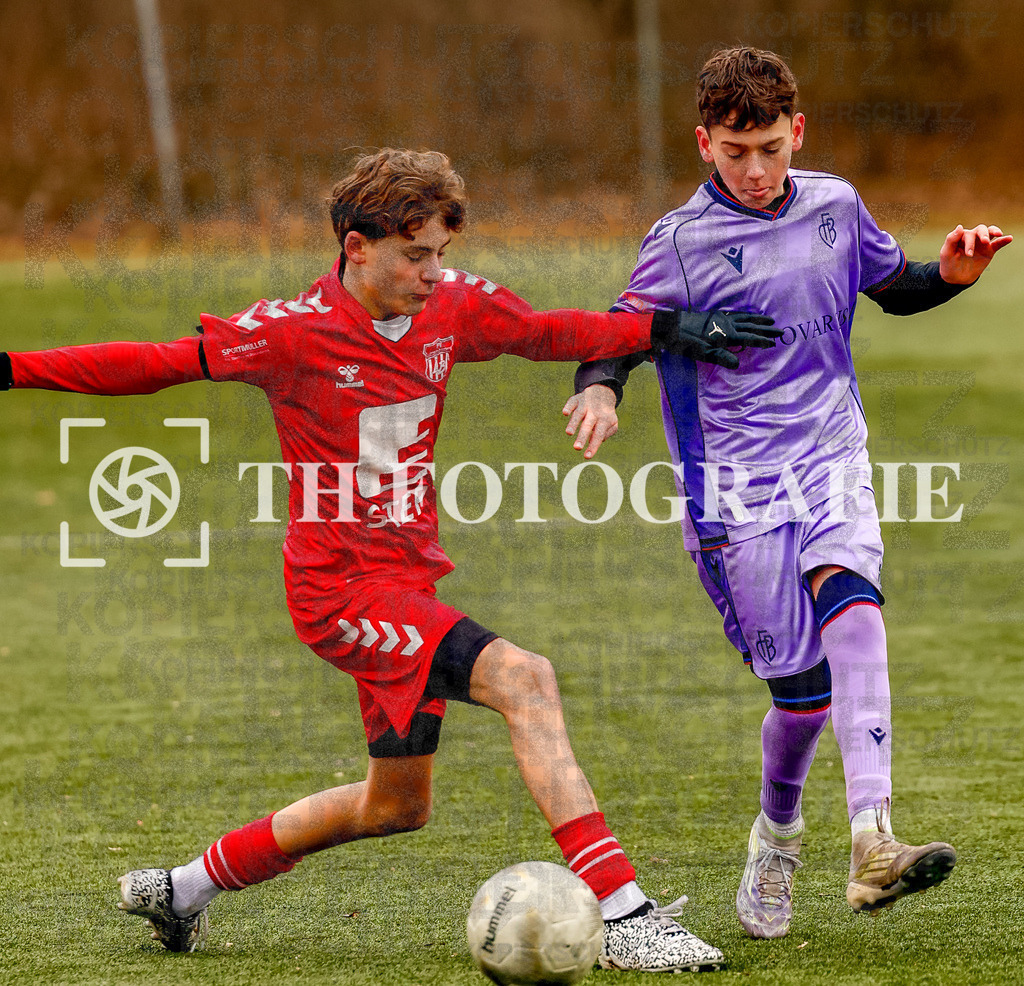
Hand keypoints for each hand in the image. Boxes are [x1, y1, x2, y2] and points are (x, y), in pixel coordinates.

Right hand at [563, 384, 617, 458]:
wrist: (602, 391)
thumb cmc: (605, 413)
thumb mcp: (612, 423)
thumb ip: (607, 433)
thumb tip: (597, 441)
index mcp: (604, 420)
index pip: (599, 435)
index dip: (593, 446)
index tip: (587, 456)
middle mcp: (594, 412)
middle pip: (588, 425)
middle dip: (582, 437)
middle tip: (577, 448)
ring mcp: (585, 405)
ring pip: (579, 414)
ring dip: (574, 423)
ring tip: (569, 433)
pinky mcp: (576, 399)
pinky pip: (572, 402)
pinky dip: (568, 407)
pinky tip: (565, 413)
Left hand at [651, 309, 779, 368]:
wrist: (672, 326)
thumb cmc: (687, 343)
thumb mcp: (703, 353)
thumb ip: (721, 358)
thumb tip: (738, 364)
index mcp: (727, 335)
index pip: (749, 338)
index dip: (762, 341)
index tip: (775, 343)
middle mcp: (727, 324)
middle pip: (751, 327)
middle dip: (766, 330)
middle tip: (780, 331)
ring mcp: (721, 318)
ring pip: (744, 318)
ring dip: (757, 320)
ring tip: (768, 320)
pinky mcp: (715, 315)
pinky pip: (735, 314)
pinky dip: (744, 314)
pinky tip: (745, 315)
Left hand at [939, 224, 1011, 283]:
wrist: (956, 278)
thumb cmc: (949, 264)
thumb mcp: (946, 253)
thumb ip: (951, 239)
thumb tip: (960, 226)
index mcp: (961, 236)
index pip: (967, 233)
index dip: (969, 242)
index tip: (969, 254)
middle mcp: (972, 237)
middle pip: (980, 229)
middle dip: (983, 234)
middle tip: (984, 242)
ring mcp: (981, 243)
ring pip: (990, 232)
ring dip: (994, 231)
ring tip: (998, 234)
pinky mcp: (989, 250)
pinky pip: (998, 243)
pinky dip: (1004, 240)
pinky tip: (1009, 238)